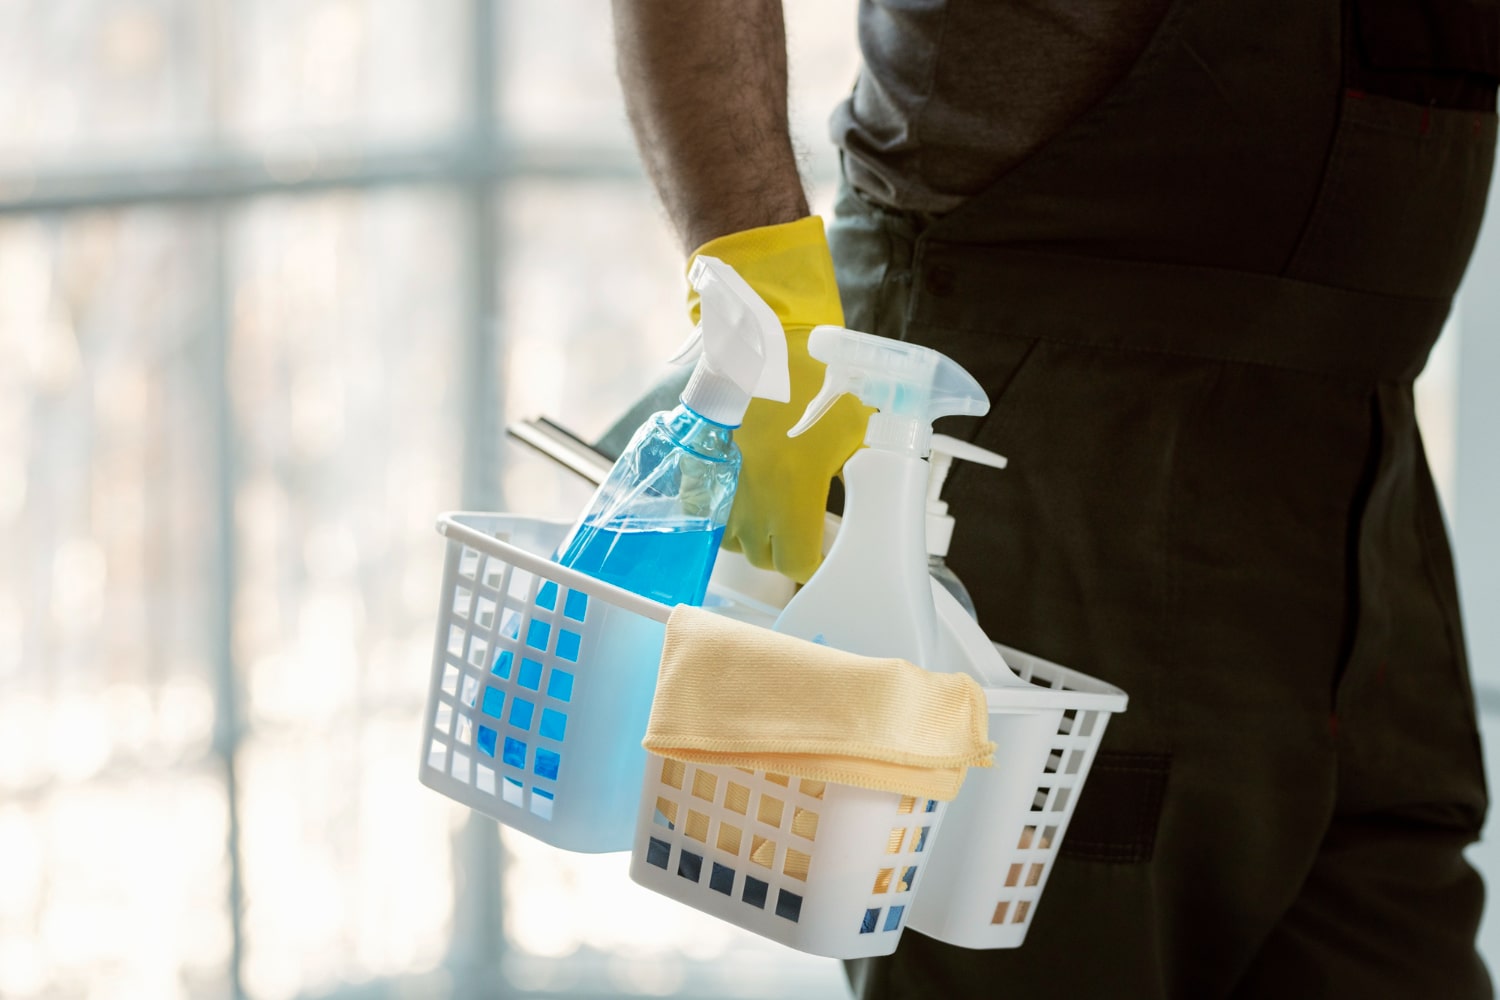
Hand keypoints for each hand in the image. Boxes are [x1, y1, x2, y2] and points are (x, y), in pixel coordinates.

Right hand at [687, 217, 871, 582]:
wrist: (759, 344)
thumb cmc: (810, 380)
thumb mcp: (856, 422)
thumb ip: (868, 460)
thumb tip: (886, 475)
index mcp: (792, 499)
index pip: (797, 565)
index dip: (813, 565)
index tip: (822, 554)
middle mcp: (751, 503)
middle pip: (763, 558)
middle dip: (783, 551)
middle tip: (800, 530)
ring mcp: (719, 486)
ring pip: (732, 539)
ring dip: (751, 535)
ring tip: (770, 513)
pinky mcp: (696, 467)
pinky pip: (703, 511)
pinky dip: (719, 513)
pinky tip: (737, 494)